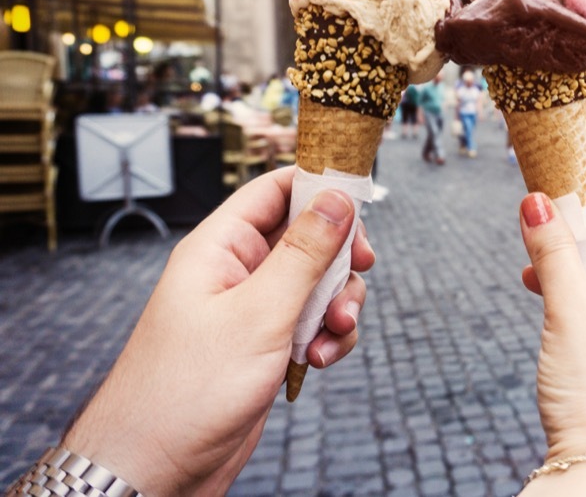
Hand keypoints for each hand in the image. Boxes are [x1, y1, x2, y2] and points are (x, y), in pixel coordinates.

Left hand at [62, 167, 374, 495]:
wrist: (156, 468)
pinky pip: (313, 324)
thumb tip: (337, 198)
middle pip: (308, 236)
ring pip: (318, 284)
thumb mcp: (258, 313)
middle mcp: (237, 273)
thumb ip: (303, 253)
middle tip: (359, 269)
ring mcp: (253, 311)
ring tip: (334, 333)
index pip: (275, 190)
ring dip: (339, 305)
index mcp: (220, 248)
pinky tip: (319, 362)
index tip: (361, 199)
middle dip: (340, 257)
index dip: (319, 187)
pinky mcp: (266, 346)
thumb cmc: (186, 392)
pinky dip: (328, 338)